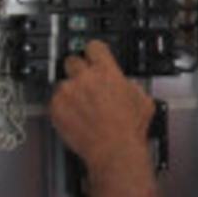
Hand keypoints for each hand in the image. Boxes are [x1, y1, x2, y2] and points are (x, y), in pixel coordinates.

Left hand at [49, 40, 155, 172]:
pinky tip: (75, 118)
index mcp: (106, 71)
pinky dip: (62, 108)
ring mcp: (68, 92)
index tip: (92, 55)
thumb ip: (130, 84)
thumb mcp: (142, 99)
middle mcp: (85, 78)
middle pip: (72, 60)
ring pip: (63, 83)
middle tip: (84, 84)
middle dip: (78, 70)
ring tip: (81, 108)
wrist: (114, 151)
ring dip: (70, 92)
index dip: (94, 51)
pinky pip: (55, 101)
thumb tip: (125, 83)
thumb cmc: (129, 129)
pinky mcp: (56, 108)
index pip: (93, 46)